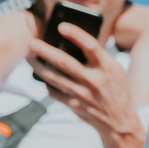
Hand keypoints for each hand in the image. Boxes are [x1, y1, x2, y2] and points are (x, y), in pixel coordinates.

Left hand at [26, 23, 141, 139]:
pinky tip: (42, 78)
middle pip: (64, 61)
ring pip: (53, 77)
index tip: (61, 26)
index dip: (76, 34)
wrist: (119, 121)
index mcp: (108, 67)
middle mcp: (94, 80)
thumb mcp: (115, 71)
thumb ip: (97, 58)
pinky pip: (54, 92)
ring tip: (29, 58)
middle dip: (44, 50)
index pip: (90, 46)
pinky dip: (46, 84)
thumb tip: (71, 44)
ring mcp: (83, 94)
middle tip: (31, 43)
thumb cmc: (116, 90)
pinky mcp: (73, 105)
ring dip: (38, 66)